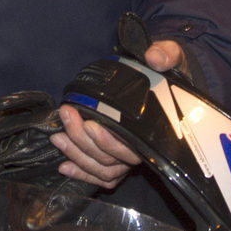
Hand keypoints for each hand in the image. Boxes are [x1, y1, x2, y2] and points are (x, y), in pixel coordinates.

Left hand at [49, 39, 187, 187]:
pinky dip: (82, 173)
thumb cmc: (168, 72)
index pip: (132, 146)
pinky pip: (103, 176)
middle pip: (111, 159)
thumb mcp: (172, 56)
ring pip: (104, 169)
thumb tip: (155, 57)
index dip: (109, 141)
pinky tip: (64, 166)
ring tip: (58, 136)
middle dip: (83, 140)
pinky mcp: (120, 160)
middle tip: (66, 115)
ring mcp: (131, 156)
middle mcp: (143, 147)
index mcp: (156, 127)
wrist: (170, 84)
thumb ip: (167, 54)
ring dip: (77, 155)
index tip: (88, 124)